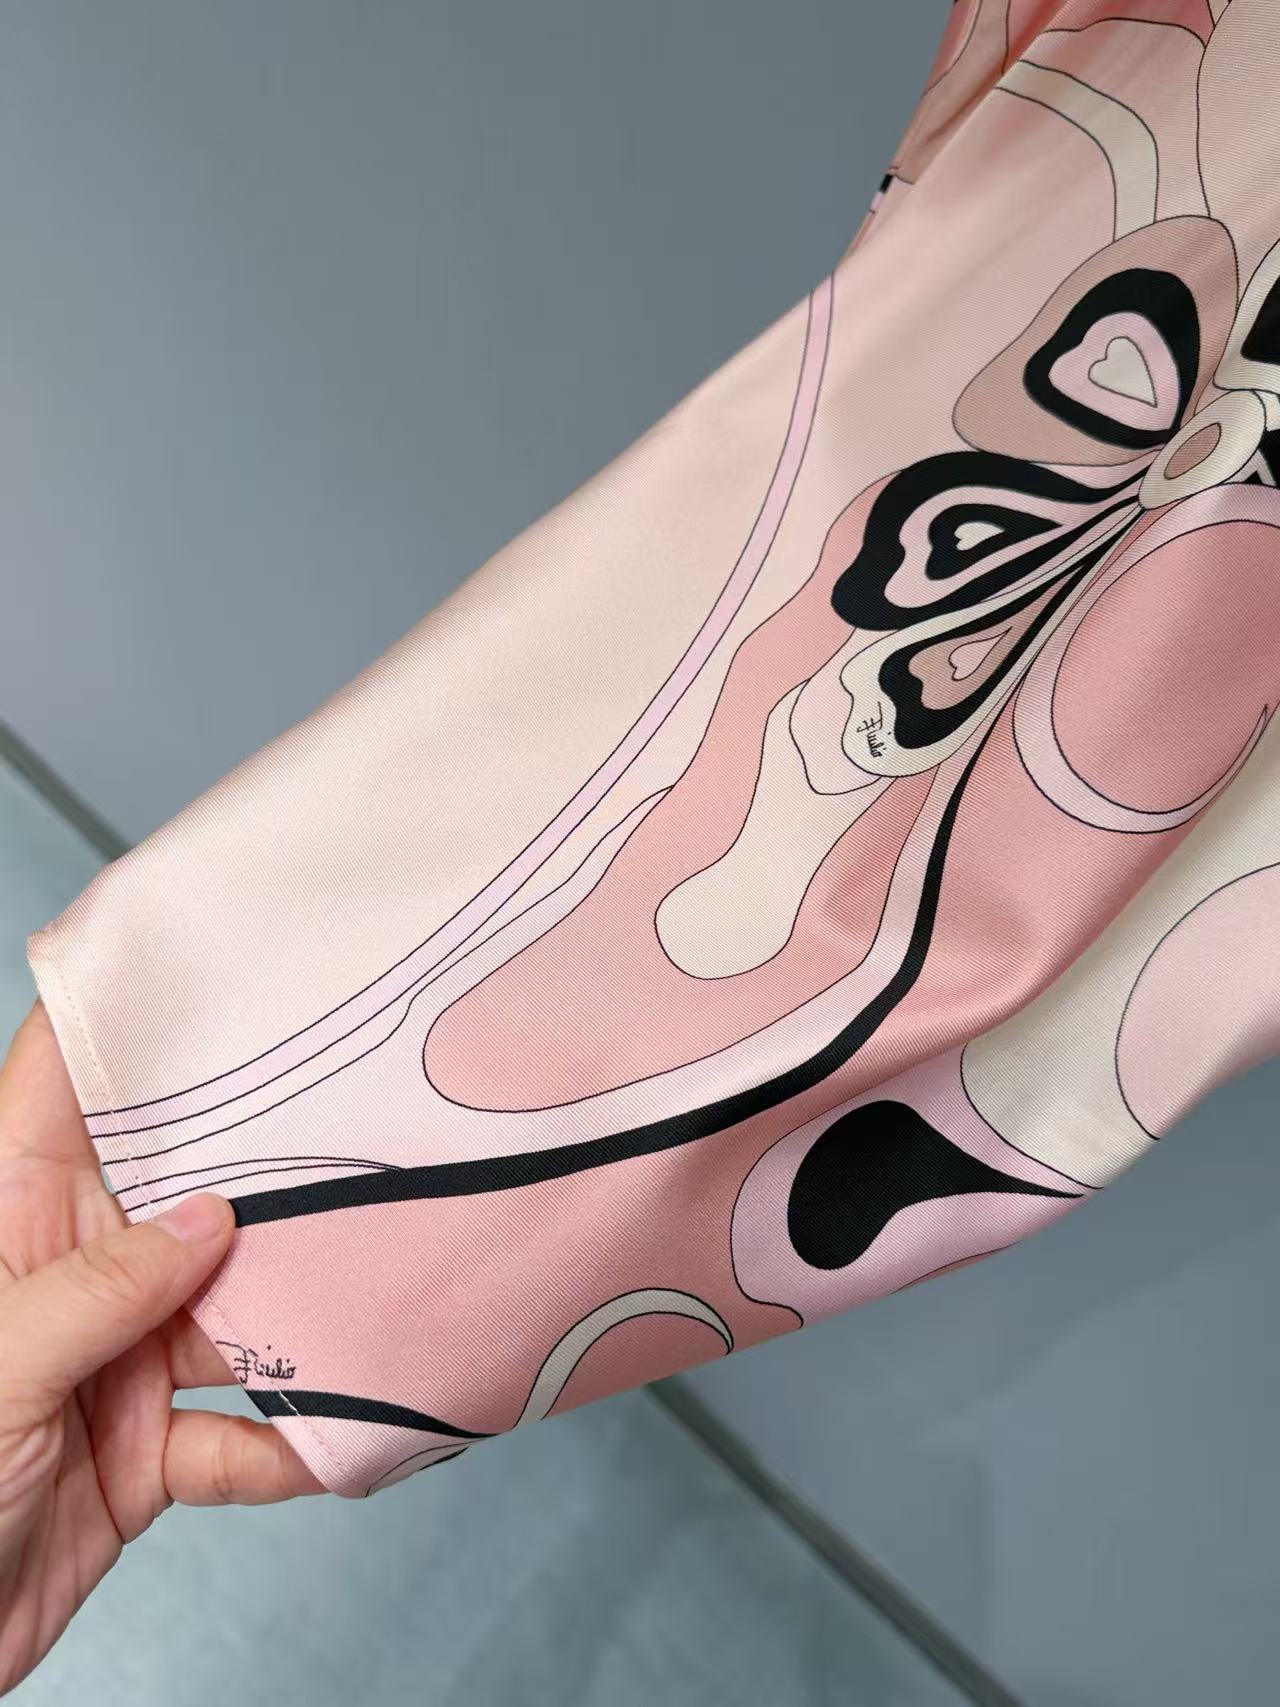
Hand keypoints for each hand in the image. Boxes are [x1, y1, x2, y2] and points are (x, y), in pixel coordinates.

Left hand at [0, 1004, 321, 1694]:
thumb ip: (99, 1292)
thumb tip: (210, 1222)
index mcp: (7, 1226)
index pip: (57, 1090)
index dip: (121, 1017)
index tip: (211, 960)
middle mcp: (69, 1277)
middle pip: (178, 1193)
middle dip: (262, 1167)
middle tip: (357, 1124)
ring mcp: (113, 1361)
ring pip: (230, 1313)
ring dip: (301, 1316)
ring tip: (378, 1288)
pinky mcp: (146, 1452)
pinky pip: (239, 1435)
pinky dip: (294, 1444)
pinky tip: (345, 1436)